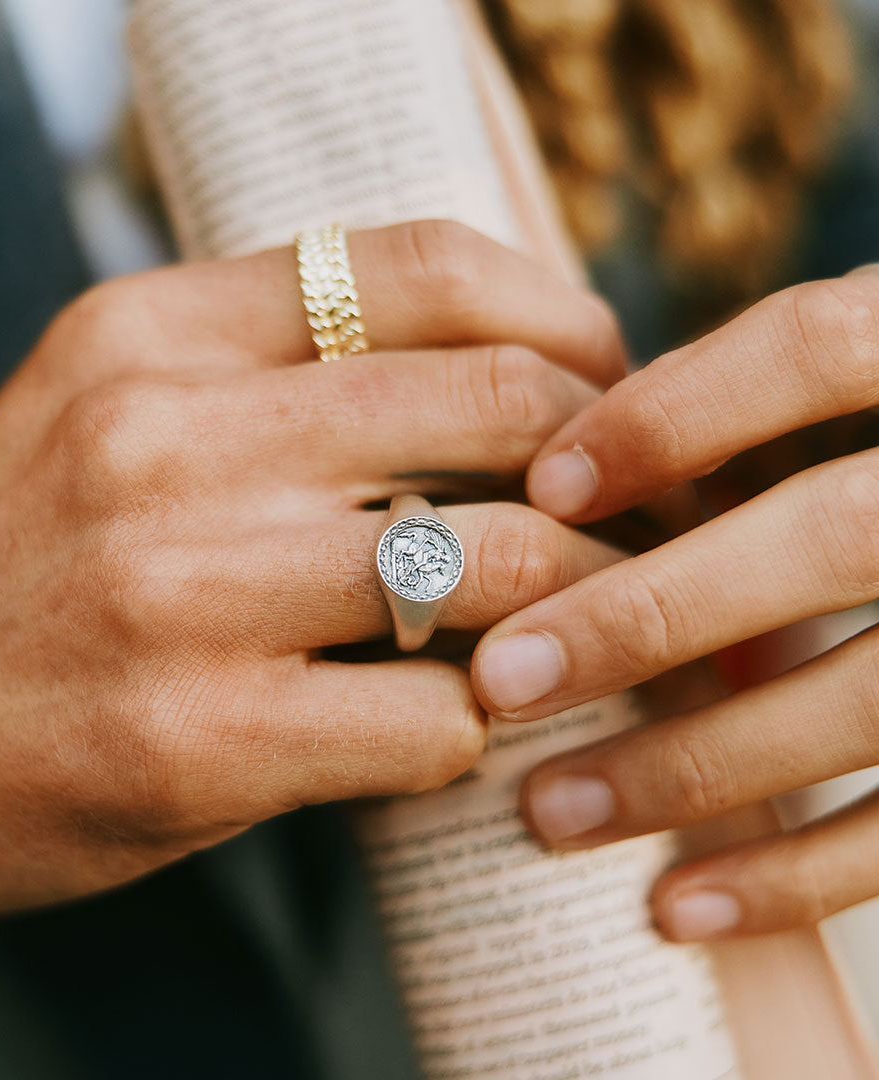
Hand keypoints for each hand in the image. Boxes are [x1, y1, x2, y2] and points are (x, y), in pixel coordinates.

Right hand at [0, 221, 625, 914]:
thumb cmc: (3, 567)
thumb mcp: (105, 410)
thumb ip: (270, 370)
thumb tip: (492, 372)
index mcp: (151, 333)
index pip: (422, 264)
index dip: (561, 315)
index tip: (607, 381)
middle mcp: (168, 437)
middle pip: (500, 406)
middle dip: (611, 470)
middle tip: (637, 519)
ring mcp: (183, 591)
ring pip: (499, 564)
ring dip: (581, 603)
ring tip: (588, 624)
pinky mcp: (196, 742)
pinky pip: (434, 720)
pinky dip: (481, 723)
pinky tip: (455, 726)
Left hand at [470, 265, 878, 940]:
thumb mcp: (850, 394)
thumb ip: (740, 406)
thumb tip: (559, 470)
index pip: (822, 348)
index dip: (674, 414)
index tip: (542, 487)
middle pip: (833, 535)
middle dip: (650, 613)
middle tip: (502, 676)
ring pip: (869, 701)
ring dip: (692, 765)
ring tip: (549, 810)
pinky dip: (797, 877)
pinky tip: (674, 907)